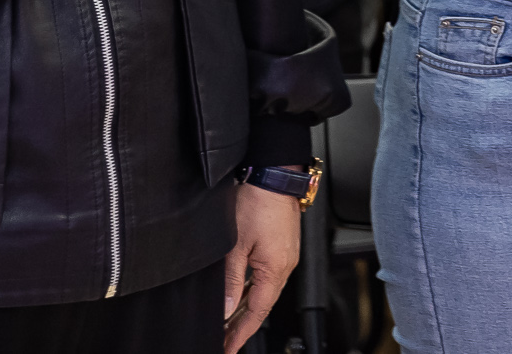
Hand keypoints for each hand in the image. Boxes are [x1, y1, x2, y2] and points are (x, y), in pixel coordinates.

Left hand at [221, 179, 300, 351]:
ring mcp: (286, 255)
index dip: (241, 333)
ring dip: (248, 308)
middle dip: (243, 325)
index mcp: (276, 269)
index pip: (257, 312)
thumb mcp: (236, 246)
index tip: (228, 348)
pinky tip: (242, 294)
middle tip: (225, 341)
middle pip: (263, 305)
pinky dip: (254, 291)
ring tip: (229, 324)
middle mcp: (285, 265)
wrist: (275, 175)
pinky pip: (268, 277)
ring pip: (265, 291)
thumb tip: (228, 308)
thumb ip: (232, 280)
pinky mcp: (283, 246)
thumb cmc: (258, 203)